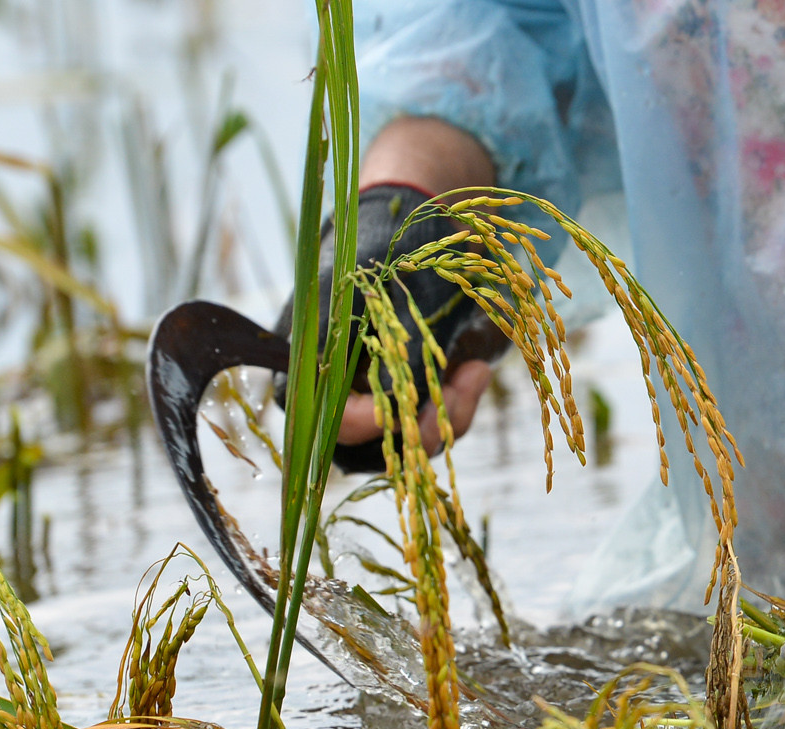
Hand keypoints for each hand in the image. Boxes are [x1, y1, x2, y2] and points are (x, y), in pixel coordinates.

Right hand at [282, 119, 507, 472]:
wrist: (412, 226)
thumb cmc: (386, 246)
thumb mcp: (383, 290)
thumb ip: (382, 346)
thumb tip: (389, 403)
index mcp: (309, 362)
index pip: (324, 420)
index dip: (360, 425)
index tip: (402, 409)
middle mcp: (336, 390)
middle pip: (371, 447)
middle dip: (421, 429)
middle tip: (462, 387)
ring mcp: (372, 397)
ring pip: (405, 443)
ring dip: (448, 417)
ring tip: (475, 373)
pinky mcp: (406, 396)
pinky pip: (429, 422)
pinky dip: (456, 405)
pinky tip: (476, 371)